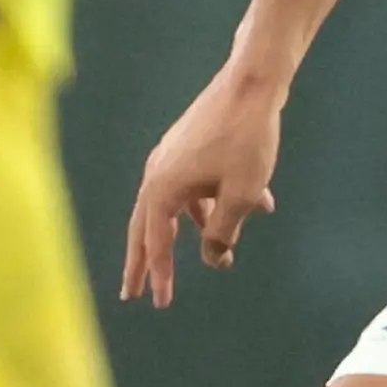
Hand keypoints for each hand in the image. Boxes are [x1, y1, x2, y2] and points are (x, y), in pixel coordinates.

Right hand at [121, 61, 283, 306]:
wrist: (252, 82)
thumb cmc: (247, 140)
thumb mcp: (240, 195)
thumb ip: (222, 232)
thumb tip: (213, 257)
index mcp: (162, 188)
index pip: (157, 243)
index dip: (159, 275)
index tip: (159, 303)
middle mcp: (158, 172)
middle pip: (147, 227)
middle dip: (145, 261)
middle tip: (132, 292)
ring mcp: (171, 156)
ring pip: (176, 205)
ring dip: (194, 230)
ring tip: (209, 255)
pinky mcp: (188, 145)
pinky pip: (196, 184)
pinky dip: (215, 201)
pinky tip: (254, 207)